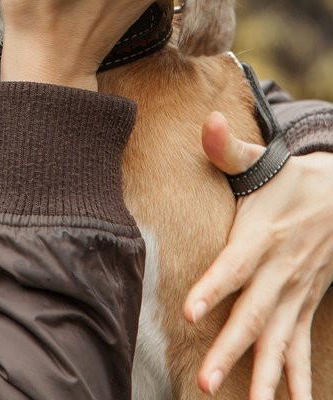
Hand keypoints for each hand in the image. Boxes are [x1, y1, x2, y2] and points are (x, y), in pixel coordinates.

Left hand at [184, 111, 332, 397]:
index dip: (213, 287)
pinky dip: (299, 379)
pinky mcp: (303, 307)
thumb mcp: (262, 160)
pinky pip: (301, 348)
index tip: (190, 311)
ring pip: (278, 341)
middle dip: (230, 349)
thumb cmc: (287, 179)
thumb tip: (207, 120)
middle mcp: (279, 271)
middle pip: (252, 315)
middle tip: (204, 380)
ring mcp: (294, 294)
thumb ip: (228, 148)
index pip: (235, 266)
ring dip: (265, 377)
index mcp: (261, 237)